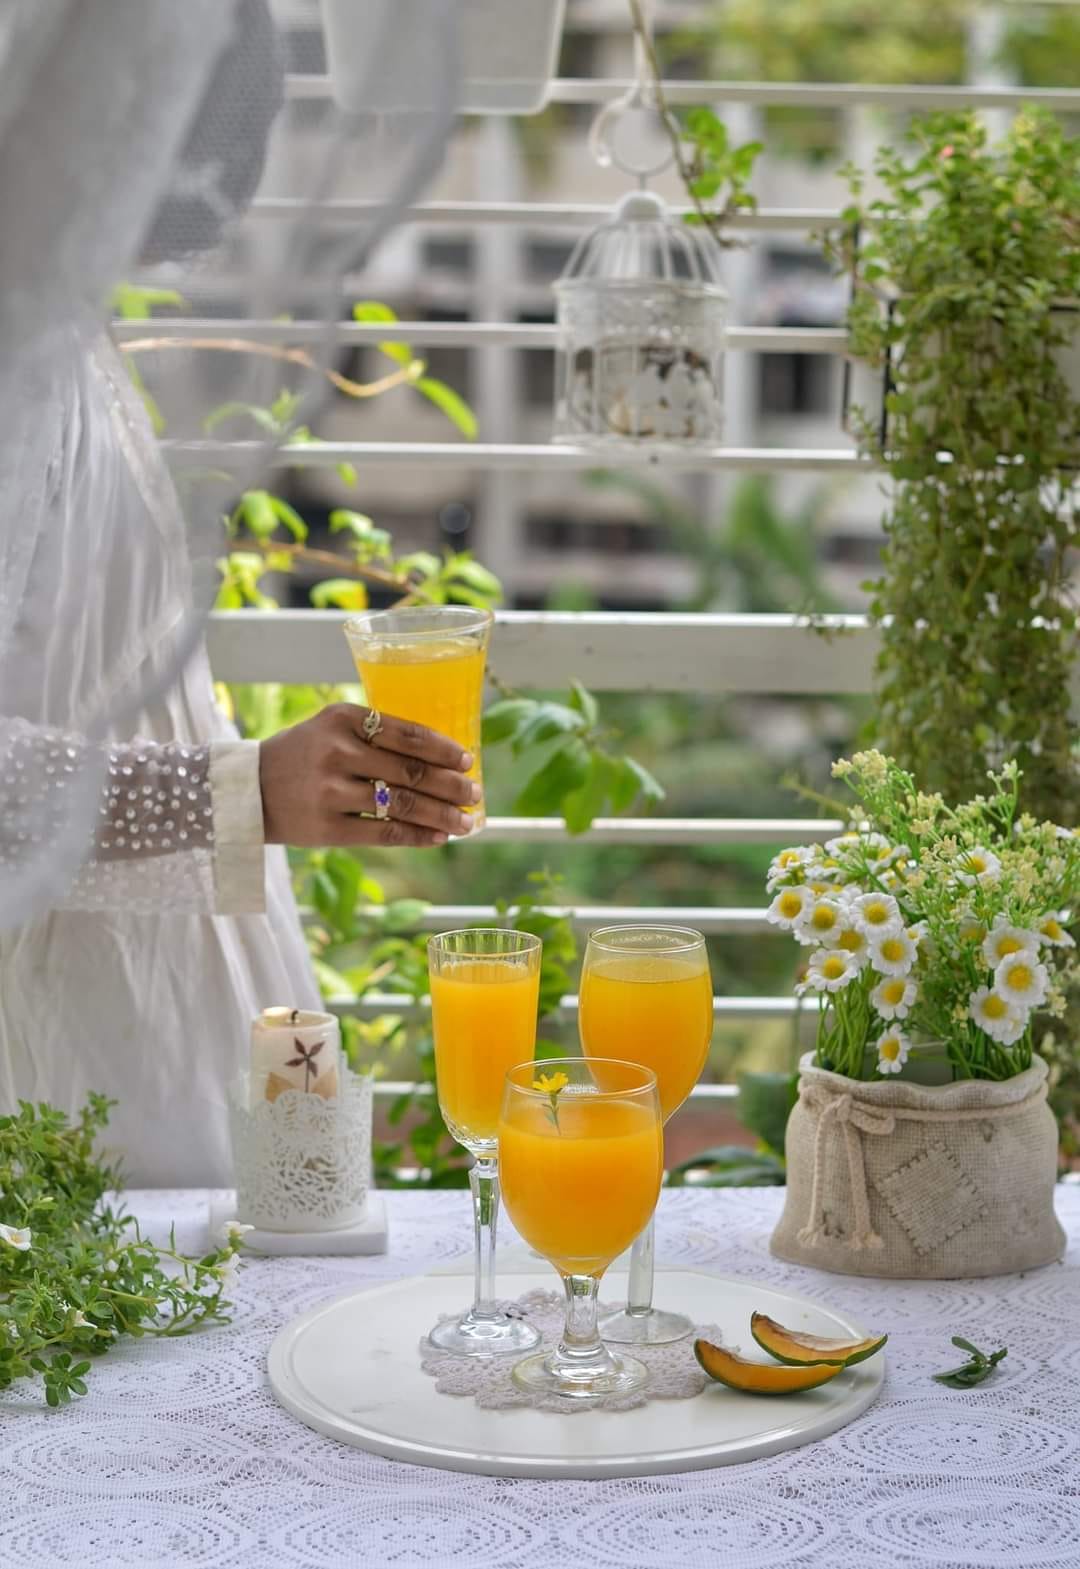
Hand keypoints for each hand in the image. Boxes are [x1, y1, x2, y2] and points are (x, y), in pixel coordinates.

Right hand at [259, 703, 479, 847]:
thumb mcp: (331, 729)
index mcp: (343, 718)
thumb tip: (440, 758)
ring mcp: (331, 791)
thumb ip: (375, 735)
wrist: (247, 791)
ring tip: (465, 821)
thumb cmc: (302, 757)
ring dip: (442, 815)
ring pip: (403, 804)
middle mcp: (337, 751)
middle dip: (450, 785)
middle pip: (411, 771)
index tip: (467, 760)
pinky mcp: (327, 827)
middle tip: (475, 793)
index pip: (408, 734)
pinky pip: (385, 832)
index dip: (444, 749)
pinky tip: (437, 837)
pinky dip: (417, 836)